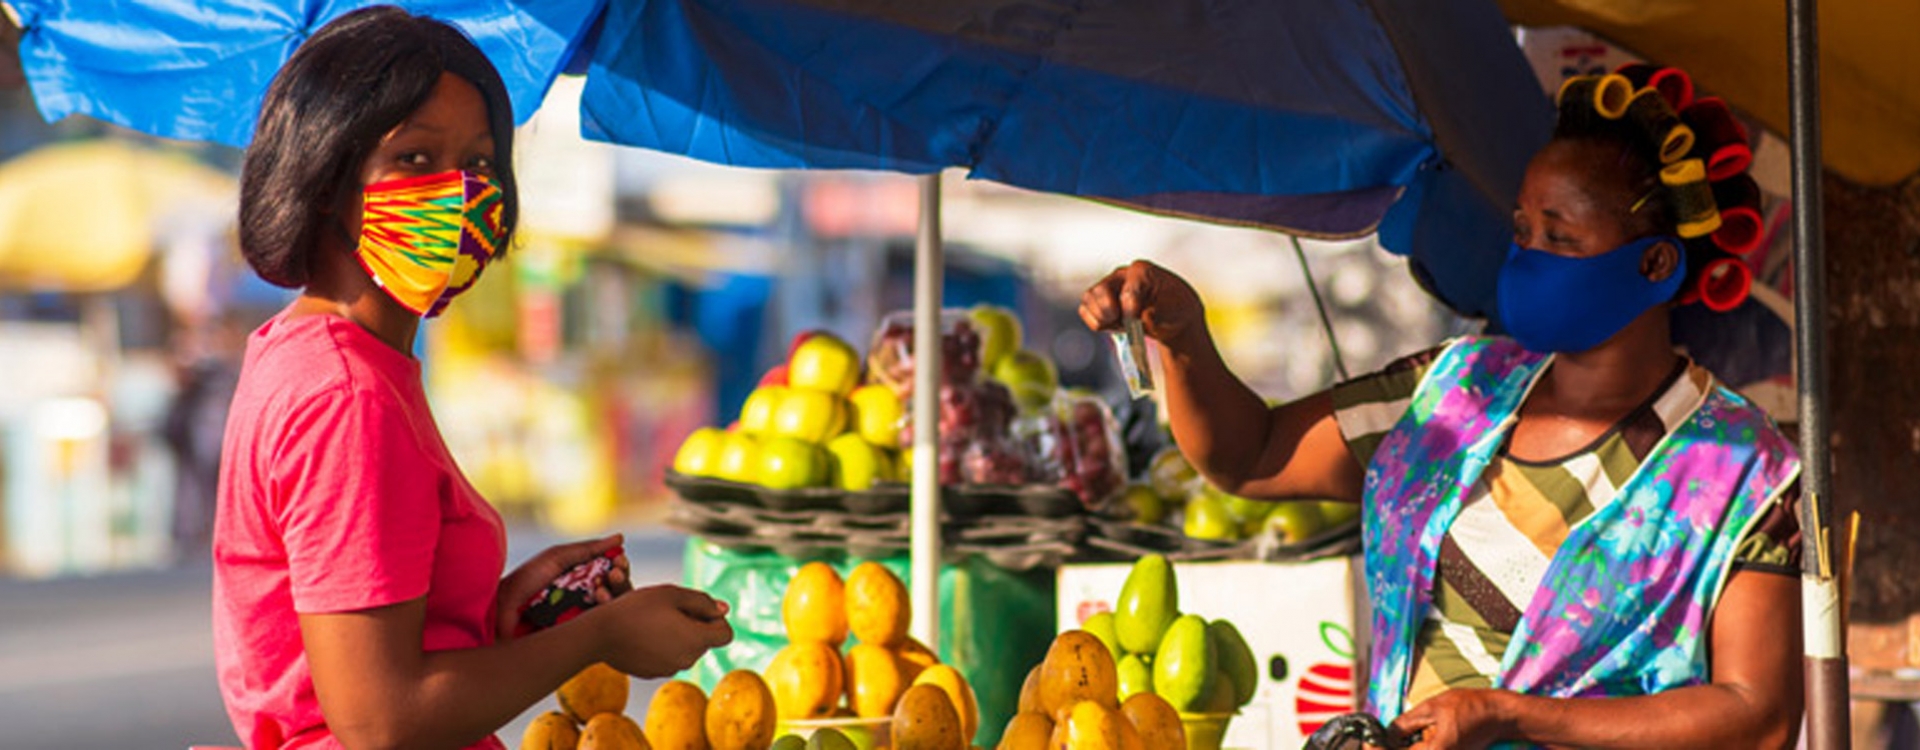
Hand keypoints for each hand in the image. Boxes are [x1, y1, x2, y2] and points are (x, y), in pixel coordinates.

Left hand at [494, 534, 631, 640]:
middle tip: (617, 574)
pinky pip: (599, 627)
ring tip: (602, 589)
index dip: (620, 567)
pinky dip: (602, 613)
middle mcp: (584, 599)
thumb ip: (588, 549)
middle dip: (621, 581)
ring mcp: (582, 619)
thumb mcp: (558, 557)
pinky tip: (598, 601)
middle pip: (616, 592)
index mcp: (582, 579)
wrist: (502, 608)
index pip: (611, 574)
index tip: (622, 560)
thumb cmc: (526, 579)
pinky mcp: (577, 636)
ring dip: (613, 595)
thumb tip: (621, 537)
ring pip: (611, 610)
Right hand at [589, 584, 733, 677]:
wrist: (600, 634)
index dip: (715, 618)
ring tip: (654, 619)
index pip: (725, 634)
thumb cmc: (637, 608)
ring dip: (678, 634)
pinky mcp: (653, 673)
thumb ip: (703, 601)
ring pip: (685, 648)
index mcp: (697, 640)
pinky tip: (643, 633)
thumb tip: (724, 610)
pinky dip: (662, 645)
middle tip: (669, 609)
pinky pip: (667, 656)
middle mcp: (687, 659)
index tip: (696, 608)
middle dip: (694, 624)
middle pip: (704, 641)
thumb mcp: (672, 594)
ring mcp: (669, 669)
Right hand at [1078, 260, 1206, 347]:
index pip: (1127, 292)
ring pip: (1088, 300)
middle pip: (1099, 291)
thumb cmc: (1173, 310)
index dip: (1129, 312)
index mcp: (1142, 271)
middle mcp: (1121, 275)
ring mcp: (1108, 286)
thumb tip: (1141, 318)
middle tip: (1124, 325)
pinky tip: (1114, 324)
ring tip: (1121, 324)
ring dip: (1102, 319)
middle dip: (1109, 313)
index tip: (1137, 324)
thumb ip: (1155, 316)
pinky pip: (1085, 311)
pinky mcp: (1099, 300)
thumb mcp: (1173, 314)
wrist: (1171, 315)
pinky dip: (1097, 323)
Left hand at [1388, 689, 1513, 749]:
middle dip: (1391, 747)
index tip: (1369, 740)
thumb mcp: (1432, 707)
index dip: (1377, 749)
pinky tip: (1410, 740)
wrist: (1500, 715)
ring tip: (1393, 738)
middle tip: (1378, 739)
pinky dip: (1416, 746)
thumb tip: (1387, 735)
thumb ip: (1406, 723)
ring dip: (1404, 746)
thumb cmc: (1470, 707)